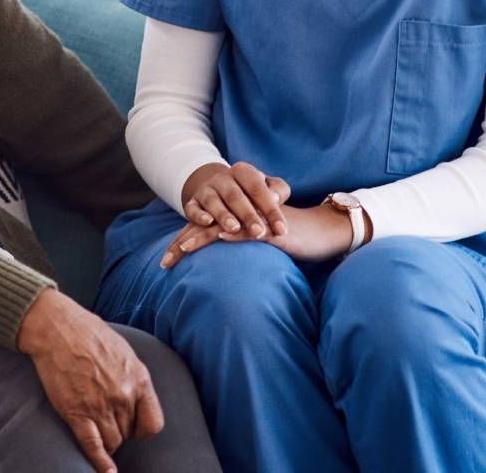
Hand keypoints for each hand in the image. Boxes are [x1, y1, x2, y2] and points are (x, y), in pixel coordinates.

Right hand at [17, 288, 164, 472]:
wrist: (57, 328)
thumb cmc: (89, 334)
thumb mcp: (124, 351)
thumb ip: (133, 378)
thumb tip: (134, 397)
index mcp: (138, 379)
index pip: (153, 423)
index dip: (142, 430)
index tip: (132, 428)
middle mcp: (123, 396)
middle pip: (128, 434)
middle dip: (119, 432)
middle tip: (105, 422)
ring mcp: (100, 406)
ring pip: (113, 443)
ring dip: (108, 444)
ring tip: (98, 435)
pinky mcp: (76, 413)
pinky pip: (93, 446)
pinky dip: (100, 463)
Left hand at [161, 201, 364, 266]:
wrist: (320, 233)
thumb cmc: (289, 241)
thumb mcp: (258, 247)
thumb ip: (238, 251)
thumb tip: (217, 268)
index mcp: (236, 221)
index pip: (204, 230)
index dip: (183, 244)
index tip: (165, 262)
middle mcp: (242, 217)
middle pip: (206, 227)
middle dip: (183, 244)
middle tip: (164, 262)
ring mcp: (256, 221)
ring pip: (223, 226)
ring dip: (202, 237)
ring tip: (183, 249)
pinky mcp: (271, 228)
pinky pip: (249, 230)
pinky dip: (234, 234)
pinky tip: (221, 237)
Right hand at [178, 161, 291, 240]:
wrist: (221, 189)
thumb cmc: (252, 193)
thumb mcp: (268, 187)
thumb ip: (278, 190)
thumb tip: (276, 198)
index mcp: (244, 171)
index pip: (259, 189)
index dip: (271, 209)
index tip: (282, 230)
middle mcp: (223, 178)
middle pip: (235, 195)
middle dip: (248, 214)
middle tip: (259, 232)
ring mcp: (206, 190)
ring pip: (213, 201)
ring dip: (223, 215)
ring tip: (234, 228)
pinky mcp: (193, 202)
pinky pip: (192, 208)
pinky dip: (198, 215)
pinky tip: (207, 223)